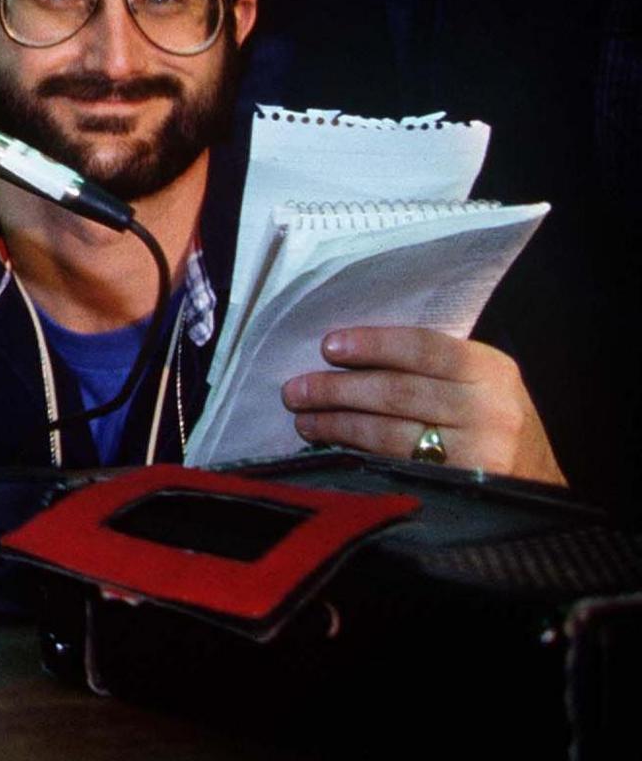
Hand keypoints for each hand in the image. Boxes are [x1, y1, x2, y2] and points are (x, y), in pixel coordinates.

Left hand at [281, 325, 563, 484]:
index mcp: (490, 370)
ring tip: (303, 418)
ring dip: (337, 424)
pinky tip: (331, 447)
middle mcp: (489, 410)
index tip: (328, 346)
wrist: (540, 482)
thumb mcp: (478, 382)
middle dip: (338, 390)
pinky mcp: (460, 489)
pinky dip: (357, 454)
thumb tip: (347, 354)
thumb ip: (429, 366)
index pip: (423, 348)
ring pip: (391, 433)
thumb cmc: (492, 421)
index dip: (372, 345)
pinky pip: (396, 467)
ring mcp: (478, 454)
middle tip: (294, 390)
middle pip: (398, 392)